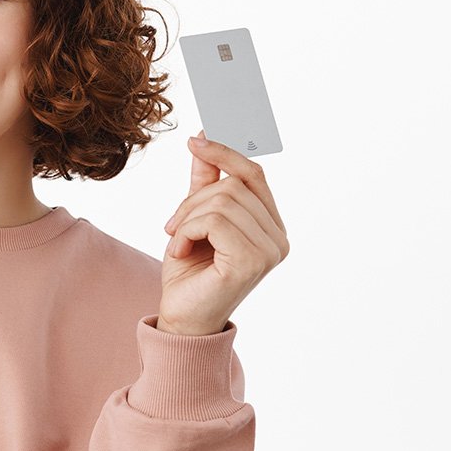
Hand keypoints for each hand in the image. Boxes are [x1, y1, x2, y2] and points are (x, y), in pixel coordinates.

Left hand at [159, 131, 289, 335]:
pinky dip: (186, 231)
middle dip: (193, 201)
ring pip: (222, 200)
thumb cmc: (189, 273)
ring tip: (177, 241)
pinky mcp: (250, 262)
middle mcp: (278, 239)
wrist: (180, 317)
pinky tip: (179, 252)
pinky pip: (214, 221)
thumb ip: (206, 180)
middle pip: (234, 185)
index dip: (225, 152)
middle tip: (172, 226)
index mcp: (271, 226)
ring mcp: (269, 251)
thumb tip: (206, 133)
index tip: (195, 139)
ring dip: (187, 218)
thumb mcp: (194, 217)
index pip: (253, 174)